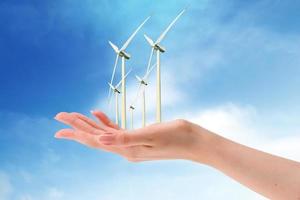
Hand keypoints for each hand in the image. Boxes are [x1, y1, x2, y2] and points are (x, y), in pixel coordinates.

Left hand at [54, 111, 214, 161]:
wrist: (196, 142)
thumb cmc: (178, 137)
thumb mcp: (151, 135)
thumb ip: (124, 138)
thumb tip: (99, 140)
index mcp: (126, 149)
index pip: (95, 140)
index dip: (77, 132)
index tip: (58, 126)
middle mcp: (126, 149)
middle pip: (96, 137)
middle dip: (77, 127)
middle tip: (59, 116)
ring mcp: (132, 144)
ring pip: (104, 133)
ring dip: (89, 124)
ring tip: (74, 115)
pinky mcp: (139, 138)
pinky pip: (117, 130)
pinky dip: (106, 121)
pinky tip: (99, 114)